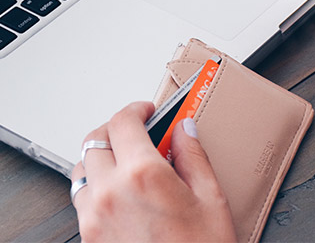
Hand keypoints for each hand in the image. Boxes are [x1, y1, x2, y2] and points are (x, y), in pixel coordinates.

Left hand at [71, 102, 235, 242]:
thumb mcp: (209, 198)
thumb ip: (193, 155)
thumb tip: (184, 129)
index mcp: (143, 175)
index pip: (123, 121)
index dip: (136, 108)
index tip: (147, 110)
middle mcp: (111, 192)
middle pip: (96, 138)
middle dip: (116, 127)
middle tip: (137, 130)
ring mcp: (94, 216)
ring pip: (82, 166)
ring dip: (101, 153)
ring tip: (125, 158)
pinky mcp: (90, 237)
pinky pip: (80, 196)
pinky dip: (94, 181)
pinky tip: (117, 187)